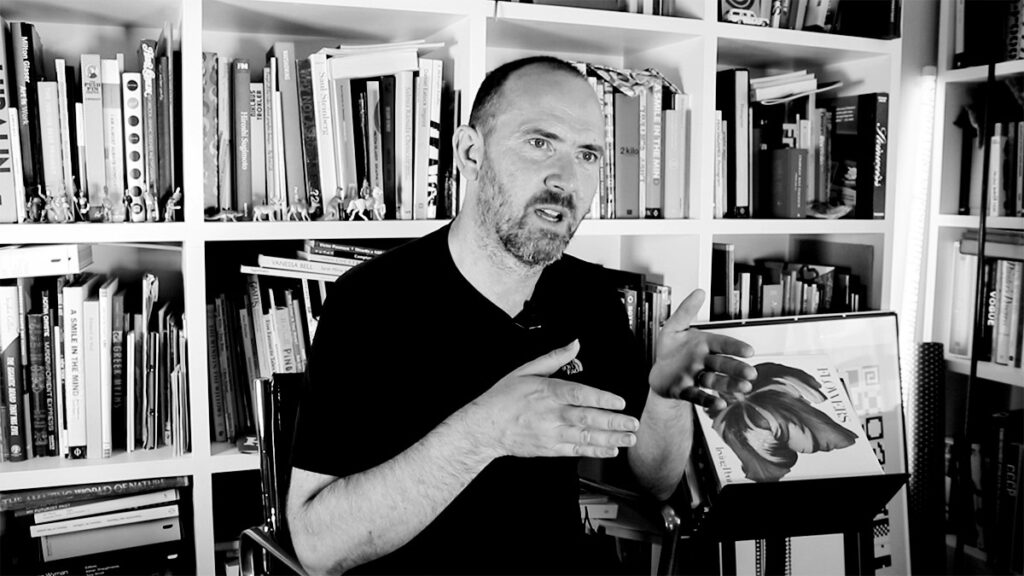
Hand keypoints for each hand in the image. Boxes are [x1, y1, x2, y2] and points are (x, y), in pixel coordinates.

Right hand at [464, 340, 638, 458]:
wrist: (486, 427)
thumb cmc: (504, 398)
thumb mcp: (526, 370)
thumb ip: (554, 358)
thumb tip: (574, 344)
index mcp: (547, 392)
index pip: (579, 394)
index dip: (601, 399)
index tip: (619, 401)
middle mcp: (551, 414)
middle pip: (587, 418)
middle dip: (613, 422)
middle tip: (632, 423)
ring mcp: (551, 433)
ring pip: (585, 437)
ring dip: (609, 439)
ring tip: (628, 438)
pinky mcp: (549, 448)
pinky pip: (576, 450)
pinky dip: (594, 451)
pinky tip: (609, 450)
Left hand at [648, 289, 755, 409]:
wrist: (659, 374)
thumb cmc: (670, 351)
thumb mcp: (674, 327)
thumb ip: (686, 310)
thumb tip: (700, 292)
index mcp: (703, 345)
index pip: (723, 344)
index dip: (735, 347)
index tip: (749, 351)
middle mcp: (703, 362)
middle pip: (722, 364)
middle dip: (737, 368)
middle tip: (751, 373)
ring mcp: (696, 378)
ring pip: (715, 381)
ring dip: (730, 384)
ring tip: (744, 388)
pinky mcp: (685, 391)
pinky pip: (699, 396)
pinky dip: (709, 400)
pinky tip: (721, 403)